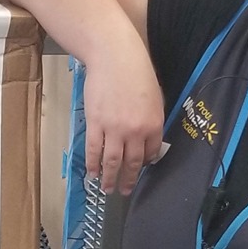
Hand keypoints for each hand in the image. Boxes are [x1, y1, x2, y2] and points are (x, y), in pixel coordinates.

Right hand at [84, 34, 166, 195]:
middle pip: (132, 163)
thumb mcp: (154, 97)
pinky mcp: (95, 124)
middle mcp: (135, 132)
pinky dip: (93, 164)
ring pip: (112, 161)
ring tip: (107, 189)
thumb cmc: (137, 72)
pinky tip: (93, 172)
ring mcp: (114, 129)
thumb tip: (147, 139)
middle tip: (124, 191)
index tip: (139, 169)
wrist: (115, 58)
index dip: (144, 164)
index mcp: (154, 125)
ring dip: (109, 178)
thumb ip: (151, 120)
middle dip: (128, 180)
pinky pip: (94, 150)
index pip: (150, 153)